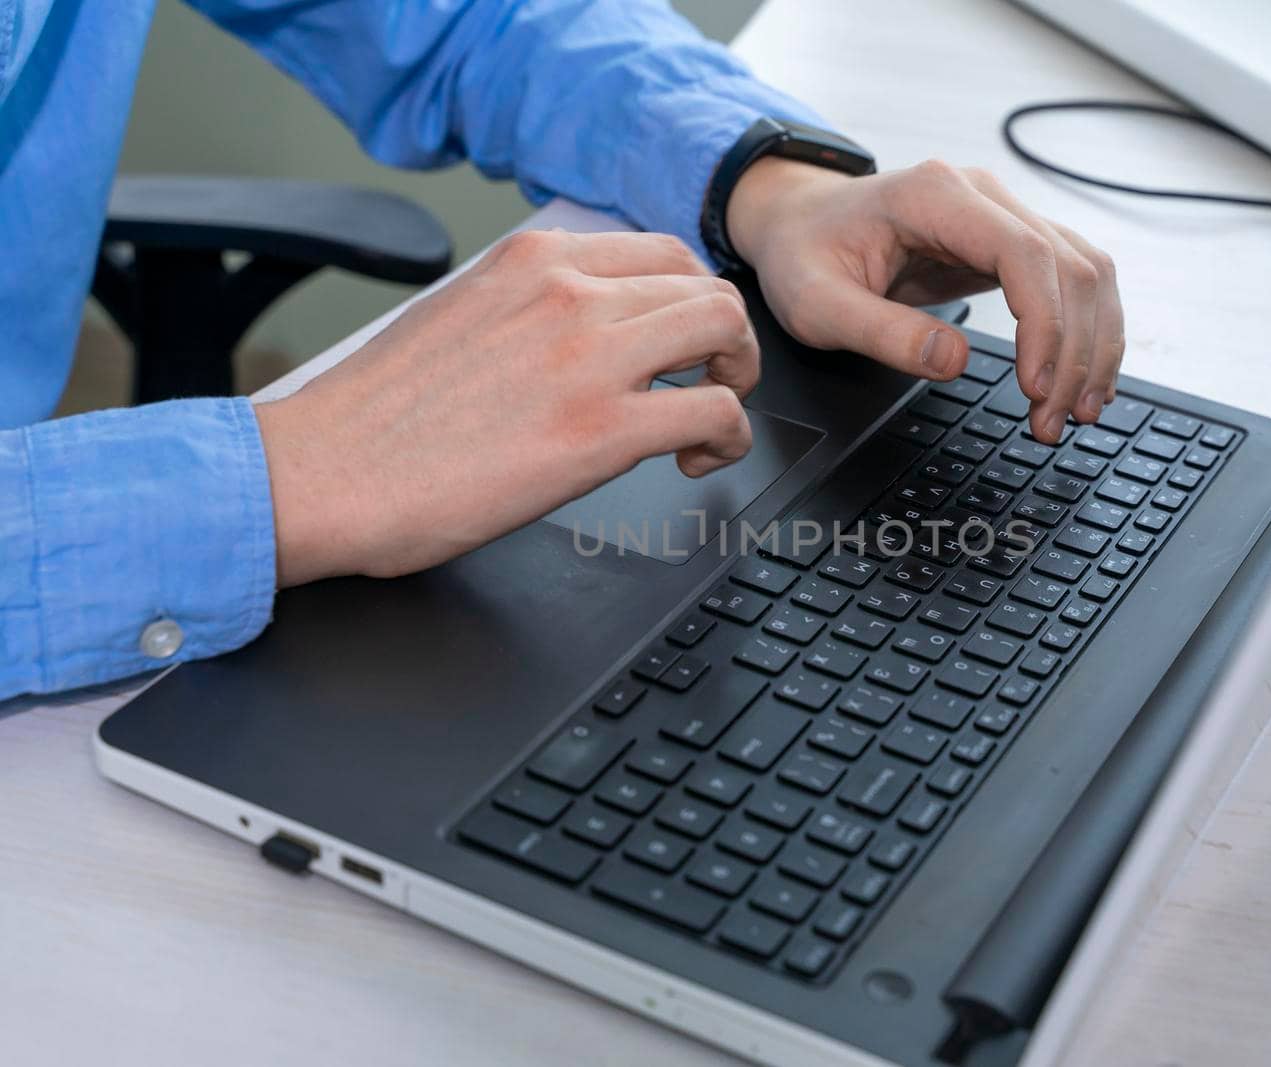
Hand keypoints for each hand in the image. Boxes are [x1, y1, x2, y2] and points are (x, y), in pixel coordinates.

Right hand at [255, 229, 758, 586]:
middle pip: (705, 287)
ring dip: (735, 380)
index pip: (659, 253)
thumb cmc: (375, 417)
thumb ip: (530, 309)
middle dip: (723, 341)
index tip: (680, 344)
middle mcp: (568, 291)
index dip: (688, 303)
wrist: (318, 473)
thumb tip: (580, 332)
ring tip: (705, 422)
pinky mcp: (601, 430)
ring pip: (724, 332)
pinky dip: (728, 438)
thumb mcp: (460, 316)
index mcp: (533, 259)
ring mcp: (589, 355)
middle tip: (708, 385)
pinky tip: (693, 461)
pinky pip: (715, 412)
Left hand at [727, 157, 1123, 442]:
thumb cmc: (803, 253)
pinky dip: (1086, 333)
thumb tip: (953, 361)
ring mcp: (1002, 216)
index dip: (1044, 323)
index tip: (1034, 387)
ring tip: (1076, 412)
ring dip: (1092, 346)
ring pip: (1087, 273)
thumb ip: (882, 333)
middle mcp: (982, 196)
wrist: (799, 220)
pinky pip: (1072, 282)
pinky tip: (1081, 378)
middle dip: (1074, 352)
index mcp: (935, 196)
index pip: (1025, 252)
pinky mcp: (1009, 245)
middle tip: (1054, 421)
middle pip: (1070, 266)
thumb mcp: (817, 303)